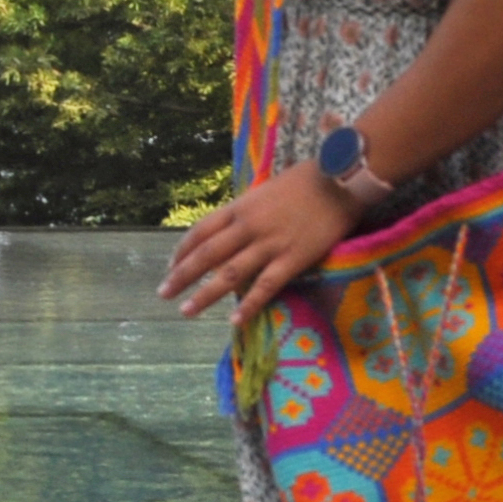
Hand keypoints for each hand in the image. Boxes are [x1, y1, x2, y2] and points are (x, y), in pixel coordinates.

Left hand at [161, 164, 356, 322]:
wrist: (339, 181)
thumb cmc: (302, 183)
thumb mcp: (263, 192)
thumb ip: (244, 214)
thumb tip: (226, 233)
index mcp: (239, 208)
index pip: (200, 232)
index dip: (182, 251)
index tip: (171, 267)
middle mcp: (248, 227)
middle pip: (206, 255)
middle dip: (181, 276)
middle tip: (163, 294)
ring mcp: (270, 244)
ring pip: (229, 274)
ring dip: (205, 295)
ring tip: (186, 311)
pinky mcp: (293, 259)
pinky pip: (266, 286)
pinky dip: (249, 305)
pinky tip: (234, 320)